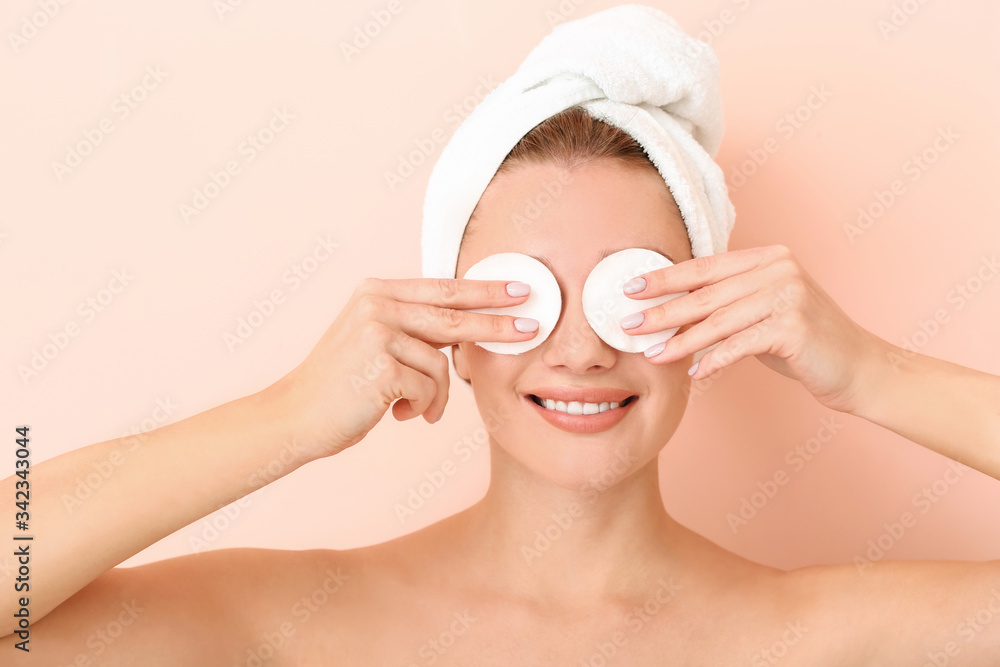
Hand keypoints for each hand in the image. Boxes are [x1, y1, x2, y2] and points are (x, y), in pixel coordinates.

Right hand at [264, 277, 535, 459]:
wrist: (296, 416)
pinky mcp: (380, 365)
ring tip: (412, 408)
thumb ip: (412, 327)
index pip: (443, 288)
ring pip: (441, 366)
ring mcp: (377, 332)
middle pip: (453, 315)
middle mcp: (377, 304)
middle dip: (496, 323)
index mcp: (377, 292)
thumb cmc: (342, 386)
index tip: (518, 289)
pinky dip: (420, 408)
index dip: (484, 290)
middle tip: (532, 327)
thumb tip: (467, 325)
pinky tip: (396, 414)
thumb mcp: (373, 340)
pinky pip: (428, 390)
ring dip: (434, 396)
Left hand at [625, 245, 885, 412]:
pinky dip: (713, 360)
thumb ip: (727, 304)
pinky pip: (739, 345)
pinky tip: (693, 373)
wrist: (859, 368)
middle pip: (705, 293)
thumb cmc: (804, 344)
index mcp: (768, 258)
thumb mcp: (762, 313)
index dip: (664, 278)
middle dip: (661, 310)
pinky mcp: (793, 326)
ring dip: (679, 340)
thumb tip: (672, 310)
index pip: (704, 267)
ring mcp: (789, 295)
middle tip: (627, 324)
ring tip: (651, 353)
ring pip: (718, 320)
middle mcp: (779, 269)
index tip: (629, 288)